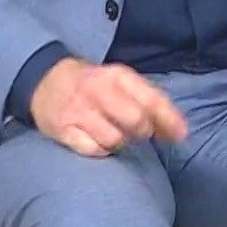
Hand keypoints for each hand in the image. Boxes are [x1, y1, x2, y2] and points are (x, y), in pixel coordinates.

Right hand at [30, 59, 188, 157]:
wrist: (46, 80)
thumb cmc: (93, 84)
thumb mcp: (120, 81)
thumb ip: (148, 100)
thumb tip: (180, 131)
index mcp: (118, 76)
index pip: (152, 99)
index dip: (170, 120)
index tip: (181, 135)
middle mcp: (98, 91)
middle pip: (135, 121)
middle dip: (142, 132)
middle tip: (137, 132)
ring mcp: (79, 111)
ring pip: (114, 139)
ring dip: (120, 143)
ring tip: (114, 134)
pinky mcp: (63, 129)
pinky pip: (91, 149)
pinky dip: (99, 150)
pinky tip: (96, 141)